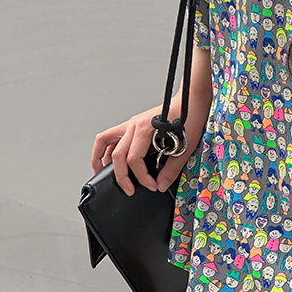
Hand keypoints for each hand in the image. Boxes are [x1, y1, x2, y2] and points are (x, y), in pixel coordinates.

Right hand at [90, 100, 207, 197]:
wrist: (191, 101)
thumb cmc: (189, 117)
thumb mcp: (184, 146)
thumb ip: (171, 168)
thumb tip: (161, 184)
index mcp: (145, 129)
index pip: (134, 159)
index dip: (141, 177)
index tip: (152, 185)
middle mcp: (134, 125)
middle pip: (117, 154)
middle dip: (121, 176)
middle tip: (129, 190)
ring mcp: (131, 123)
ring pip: (105, 141)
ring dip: (100, 158)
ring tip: (101, 174)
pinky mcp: (132, 124)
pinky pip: (110, 136)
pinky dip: (104, 148)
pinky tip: (107, 160)